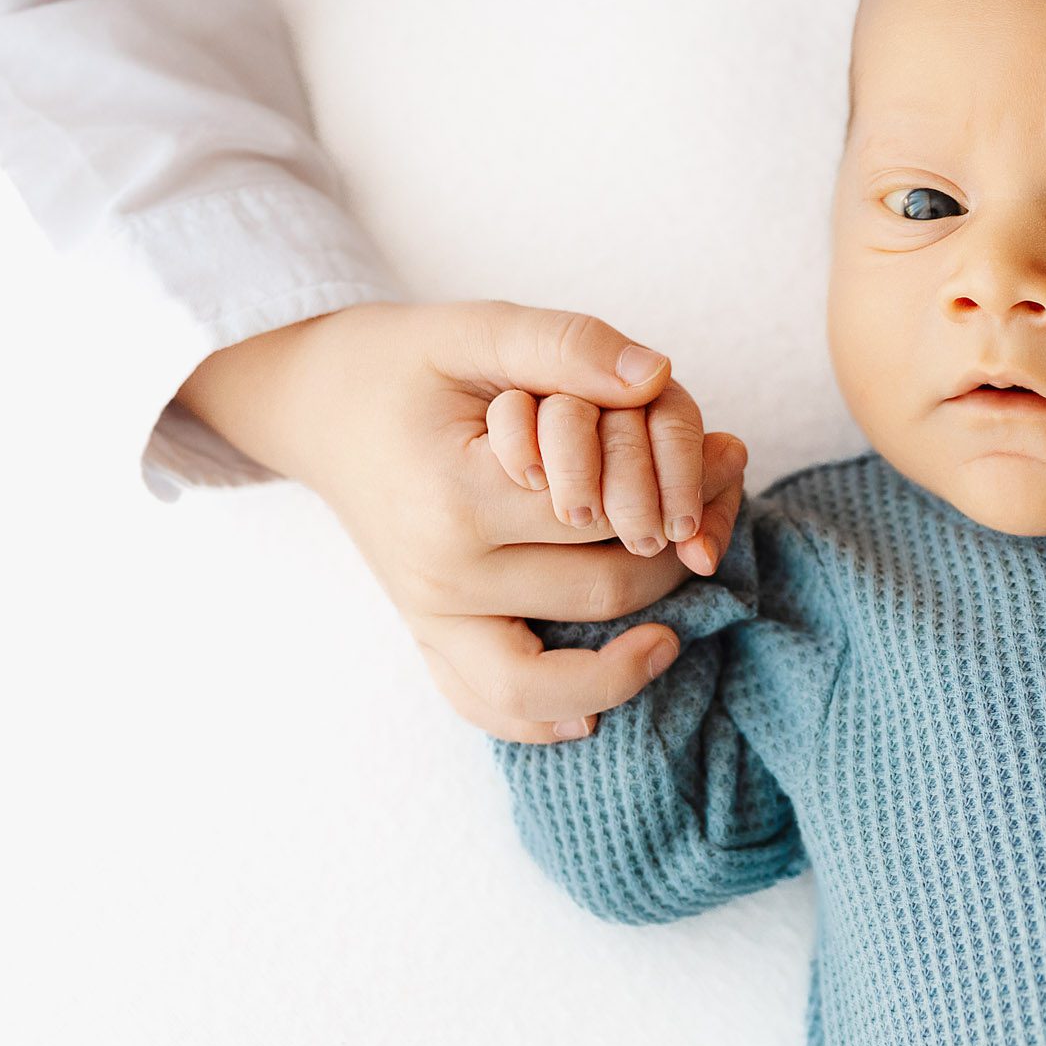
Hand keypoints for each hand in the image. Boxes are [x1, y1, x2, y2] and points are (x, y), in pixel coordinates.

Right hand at [176, 300, 711, 742]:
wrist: (316, 403)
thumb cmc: (404, 362)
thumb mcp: (480, 328)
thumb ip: (568, 345)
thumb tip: (659, 376)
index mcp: (457, 496)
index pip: (604, 513)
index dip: (682, 481)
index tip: (730, 452)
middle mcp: (440, 574)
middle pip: (601, 589)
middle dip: (677, 551)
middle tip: (718, 510)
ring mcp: (428, 616)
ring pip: (544, 684)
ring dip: (626, 664)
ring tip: (674, 633)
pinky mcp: (425, 634)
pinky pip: (487, 704)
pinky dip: (546, 716)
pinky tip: (600, 703)